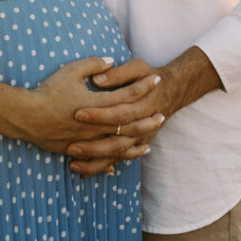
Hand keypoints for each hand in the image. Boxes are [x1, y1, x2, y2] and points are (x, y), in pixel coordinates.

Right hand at [13, 56, 160, 155]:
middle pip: (129, 124)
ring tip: (148, 143)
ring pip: (118, 146)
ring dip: (135, 144)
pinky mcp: (77, 150)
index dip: (144, 86)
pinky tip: (119, 165)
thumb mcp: (71, 71)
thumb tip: (110, 62)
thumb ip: (93, 64)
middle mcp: (97, 124)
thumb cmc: (48, 92)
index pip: (128, 94)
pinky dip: (111, 162)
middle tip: (162, 115)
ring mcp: (88, 140)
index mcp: (98, 103)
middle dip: (147, 120)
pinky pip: (99, 159)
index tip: (157, 79)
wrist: (26, 117)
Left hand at [67, 49, 222, 175]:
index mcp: (140, 106)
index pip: (118, 113)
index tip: (77, 114)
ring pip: (116, 155)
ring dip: (95, 162)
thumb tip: (97, 79)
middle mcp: (140, 127)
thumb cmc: (147, 76)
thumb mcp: (137, 67)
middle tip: (70, 148)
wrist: (170, 91)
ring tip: (73, 165)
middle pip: (116, 141)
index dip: (99, 115)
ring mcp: (138, 139)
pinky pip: (117, 160)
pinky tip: (84, 172)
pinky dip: (102, 168)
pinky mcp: (134, 145)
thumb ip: (118, 73)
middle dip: (93, 147)